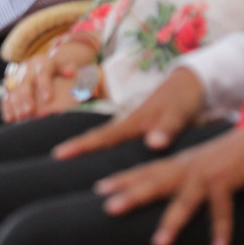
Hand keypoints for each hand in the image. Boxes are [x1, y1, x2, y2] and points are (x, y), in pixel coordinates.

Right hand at [1, 38, 96, 122]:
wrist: (42, 63)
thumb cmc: (58, 71)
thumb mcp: (66, 67)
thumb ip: (70, 71)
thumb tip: (73, 73)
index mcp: (44, 63)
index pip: (43, 73)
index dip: (45, 85)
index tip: (48, 99)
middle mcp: (28, 67)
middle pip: (25, 82)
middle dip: (26, 97)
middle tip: (29, 112)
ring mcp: (17, 75)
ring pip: (14, 88)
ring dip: (16, 103)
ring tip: (20, 118)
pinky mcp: (10, 83)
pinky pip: (6, 94)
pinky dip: (6, 106)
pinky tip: (9, 118)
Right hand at [53, 65, 204, 159]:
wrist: (191, 82)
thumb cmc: (185, 100)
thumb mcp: (179, 114)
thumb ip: (166, 129)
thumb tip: (153, 144)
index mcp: (133, 121)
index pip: (102, 136)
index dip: (80, 146)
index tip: (59, 154)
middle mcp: (127, 122)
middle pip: (96, 136)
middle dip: (76, 147)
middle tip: (53, 159)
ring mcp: (131, 123)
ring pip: (104, 138)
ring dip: (87, 148)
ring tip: (66, 161)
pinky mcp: (137, 127)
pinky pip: (114, 139)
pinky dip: (101, 146)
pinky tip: (97, 158)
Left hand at [94, 127, 243, 244]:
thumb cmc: (231, 157)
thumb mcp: (202, 166)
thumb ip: (184, 178)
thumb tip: (171, 193)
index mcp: (180, 164)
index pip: (145, 170)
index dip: (122, 179)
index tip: (99, 189)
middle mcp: (188, 167)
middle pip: (155, 181)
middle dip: (131, 195)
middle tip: (108, 209)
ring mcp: (207, 174)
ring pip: (184, 199)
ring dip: (171, 221)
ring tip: (158, 244)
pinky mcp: (228, 181)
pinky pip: (222, 210)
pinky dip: (221, 229)